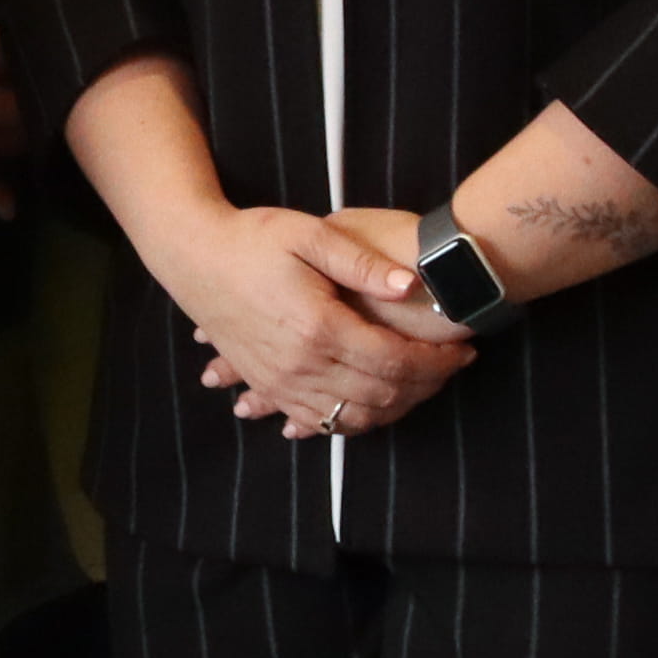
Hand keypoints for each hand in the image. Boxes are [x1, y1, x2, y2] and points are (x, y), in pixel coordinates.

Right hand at [145, 201, 473, 441]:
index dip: (438, 362)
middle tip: (452, 367)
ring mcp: (281, 382)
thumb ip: (361, 262)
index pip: (395, 362)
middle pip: (382, 395)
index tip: (465, 351)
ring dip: (396, 408)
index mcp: (318, 327)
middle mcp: (301, 365)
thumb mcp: (308, 234)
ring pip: (354, 418)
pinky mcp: (268, 386)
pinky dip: (352, 422)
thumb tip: (410, 285)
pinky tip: (372, 407)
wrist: (192, 256)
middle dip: (427, 386)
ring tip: (421, 385)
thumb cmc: (252, 238)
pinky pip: (317, 422)